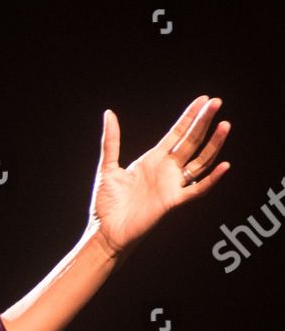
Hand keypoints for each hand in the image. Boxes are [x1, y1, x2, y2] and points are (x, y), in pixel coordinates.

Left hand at [87, 95, 230, 259]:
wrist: (105, 231)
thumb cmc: (106, 203)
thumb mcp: (107, 167)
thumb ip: (111, 141)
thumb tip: (109, 113)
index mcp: (152, 160)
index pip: (176, 134)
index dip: (190, 117)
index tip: (203, 100)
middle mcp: (166, 170)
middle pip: (191, 142)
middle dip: (204, 122)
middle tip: (217, 102)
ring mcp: (172, 185)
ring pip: (200, 161)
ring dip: (214, 144)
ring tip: (225, 125)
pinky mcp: (173, 202)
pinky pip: (197, 190)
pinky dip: (211, 179)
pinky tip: (224, 166)